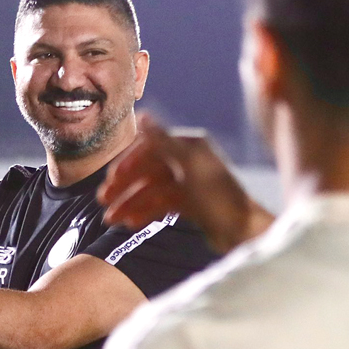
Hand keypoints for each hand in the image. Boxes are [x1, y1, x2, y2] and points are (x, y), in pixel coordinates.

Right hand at [98, 113, 274, 253]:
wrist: (245, 233)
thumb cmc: (221, 198)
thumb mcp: (190, 166)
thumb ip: (163, 141)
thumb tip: (142, 115)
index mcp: (190, 147)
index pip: (149, 148)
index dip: (128, 163)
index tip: (111, 180)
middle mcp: (189, 162)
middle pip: (147, 170)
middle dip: (124, 187)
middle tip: (103, 201)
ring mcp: (189, 183)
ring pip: (150, 190)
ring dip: (130, 203)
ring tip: (112, 219)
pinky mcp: (190, 204)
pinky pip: (159, 204)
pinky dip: (144, 212)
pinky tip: (131, 223)